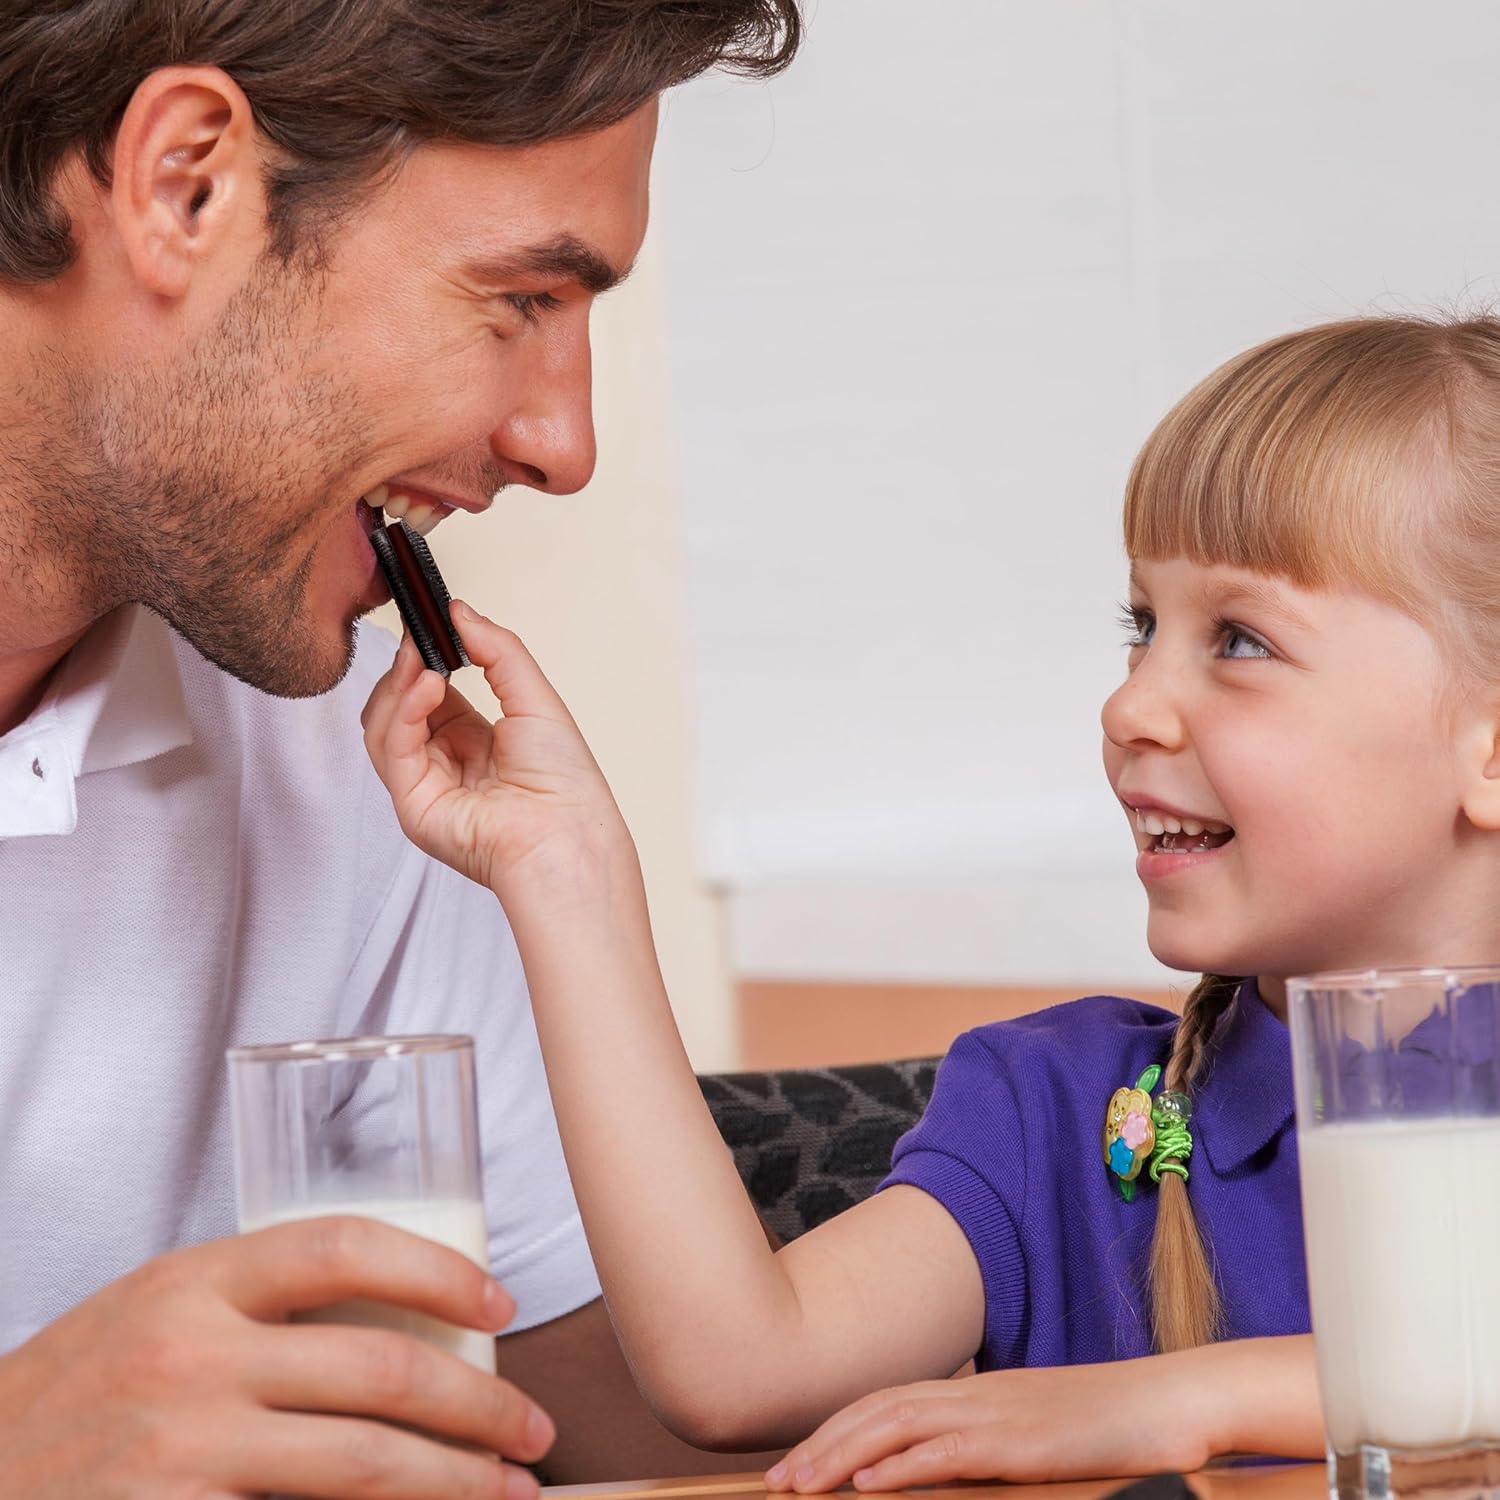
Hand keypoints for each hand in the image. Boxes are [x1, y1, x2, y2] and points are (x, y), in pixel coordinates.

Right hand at [0, 1216, 554, 1499]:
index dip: (442, 1270)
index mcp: (195, 1281)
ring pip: (363, 1463)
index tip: (501, 1305)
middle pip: (379, 1369)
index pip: (347, 1245)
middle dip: (481, 1406)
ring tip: (509, 1490)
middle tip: (533, 1430)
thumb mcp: (157, 1311)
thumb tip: (404, 1315)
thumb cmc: (79, 1392)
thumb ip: (259, 1302)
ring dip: (457, 1482)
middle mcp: (190, 1358)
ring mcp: (180, 1450)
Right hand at [361, 606, 631, 901]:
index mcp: (473, 741)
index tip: (426, 622)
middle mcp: (444, 762)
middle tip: (421, 635)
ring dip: (399, 684)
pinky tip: (429, 687)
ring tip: (425, 660)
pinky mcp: (412, 804)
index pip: (429, 692)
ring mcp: (424, 785)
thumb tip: (460, 610)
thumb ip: (497, 650)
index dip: (424, 657)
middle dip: (406, 667)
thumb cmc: (565, 782)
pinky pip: (392, 747)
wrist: (568, 834)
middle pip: (397, 705)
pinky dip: (404, 710)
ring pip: (382, 724)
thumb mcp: (535, 697)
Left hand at [764, 1361, 1214, 1492]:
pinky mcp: (1020, 1444)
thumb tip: (946, 1470)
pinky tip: (866, 1485)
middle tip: (777, 1481)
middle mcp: (975, 1394)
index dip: (838, 1428)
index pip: (888, 1402)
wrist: (1172, 1403)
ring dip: (843, 1455)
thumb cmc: (1112, 1425)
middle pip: (879, 1410)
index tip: (799, 1459)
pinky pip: (947, 1453)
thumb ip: (990, 1446)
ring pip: (898, 1426)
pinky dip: (901, 1465)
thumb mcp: (1038, 1434)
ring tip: (801, 1483)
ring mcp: (996, 1413)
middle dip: (822, 1444)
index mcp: (976, 1392)